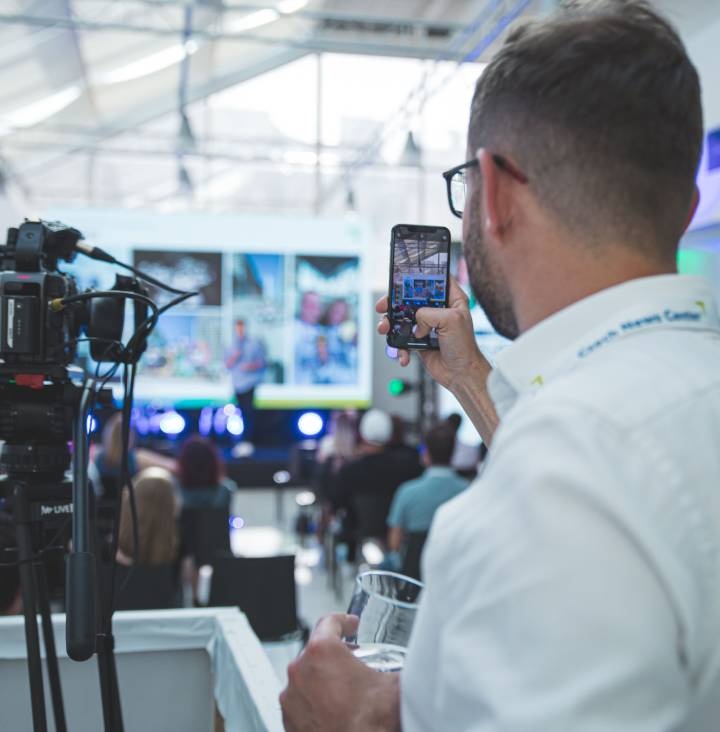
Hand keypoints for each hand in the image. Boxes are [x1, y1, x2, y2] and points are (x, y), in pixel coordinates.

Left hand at [280, 614, 399, 731]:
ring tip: (343, 692)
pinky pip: (300, 705)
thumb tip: (414, 658)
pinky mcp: (290, 724)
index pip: (328, 622)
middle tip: (352, 662)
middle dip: (334, 654)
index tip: (351, 625)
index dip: (343, 621)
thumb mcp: (395, 682)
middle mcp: (300, 673)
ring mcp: (291, 701)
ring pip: (305, 679)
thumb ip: (401, 663)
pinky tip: (334, 712)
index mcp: (322, 652)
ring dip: (322, 680)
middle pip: (315, 651)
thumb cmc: (375, 722)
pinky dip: (314, 705)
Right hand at [375, 276, 489, 391]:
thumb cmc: (464, 347)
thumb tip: (415, 321)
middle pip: (411, 298)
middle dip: (394, 302)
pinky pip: (402, 338)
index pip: (433, 279)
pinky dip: (399, 347)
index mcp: (451, 299)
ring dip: (390, 324)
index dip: (418, 276)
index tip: (402, 278)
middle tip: (383, 306)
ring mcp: (426, 325)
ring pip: (402, 318)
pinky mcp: (418, 340)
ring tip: (385, 330)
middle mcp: (437, 310)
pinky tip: (404, 355)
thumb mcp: (451, 321)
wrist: (460, 374)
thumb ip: (429, 313)